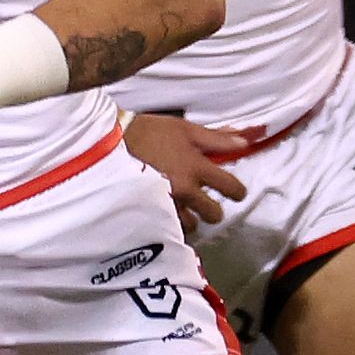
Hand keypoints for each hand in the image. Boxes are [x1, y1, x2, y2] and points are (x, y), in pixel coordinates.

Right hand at [122, 113, 249, 229]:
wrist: (111, 142)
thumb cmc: (148, 133)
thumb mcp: (186, 129)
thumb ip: (217, 138)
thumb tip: (243, 141)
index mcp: (197, 167)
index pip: (232, 188)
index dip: (238, 191)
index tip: (235, 191)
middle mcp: (185, 189)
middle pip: (214, 215)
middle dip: (212, 209)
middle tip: (205, 200)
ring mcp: (167, 203)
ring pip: (190, 224)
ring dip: (189, 216)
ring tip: (181, 204)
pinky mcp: (149, 211)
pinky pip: (168, 225)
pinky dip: (169, 219)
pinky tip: (164, 208)